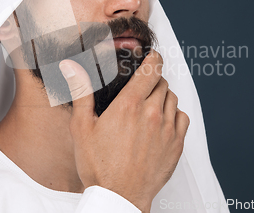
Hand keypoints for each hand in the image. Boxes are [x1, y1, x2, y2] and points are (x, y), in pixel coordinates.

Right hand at [59, 51, 189, 211]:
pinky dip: (174, 114)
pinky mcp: (176, 144)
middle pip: (161, 82)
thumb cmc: (99, 166)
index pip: (150, 69)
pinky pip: (182, 117)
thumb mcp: (82, 127)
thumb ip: (81, 92)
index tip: (152, 57)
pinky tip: (162, 121)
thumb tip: (72, 67)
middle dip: (153, 80)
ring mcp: (167, 129)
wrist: (119, 197)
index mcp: (129, 105)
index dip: (153, 59)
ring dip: (163, 96)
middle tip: (142, 87)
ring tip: (150, 105)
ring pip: (172, 98)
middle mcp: (152, 113)